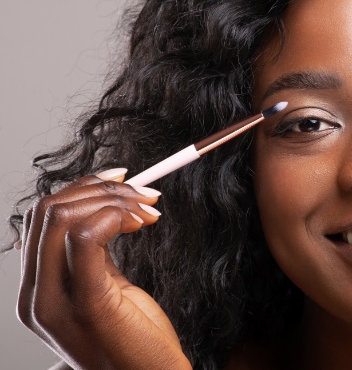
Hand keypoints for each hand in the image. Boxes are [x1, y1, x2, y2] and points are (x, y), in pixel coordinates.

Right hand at [16, 168, 191, 369]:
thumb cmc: (134, 338)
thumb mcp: (106, 290)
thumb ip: (94, 257)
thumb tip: (104, 210)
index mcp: (36, 292)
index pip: (40, 220)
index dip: (82, 188)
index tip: (124, 180)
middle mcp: (35, 297)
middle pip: (47, 211)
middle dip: (101, 189)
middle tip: (146, 195)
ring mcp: (55, 303)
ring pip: (62, 217)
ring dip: (114, 200)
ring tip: (149, 210)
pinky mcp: (87, 304)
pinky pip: (85, 239)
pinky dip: (114, 217)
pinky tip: (139, 223)